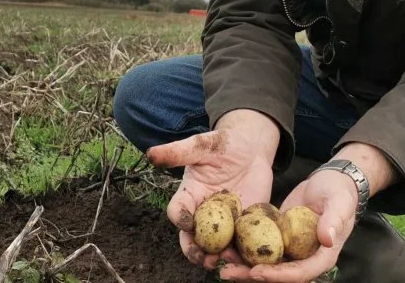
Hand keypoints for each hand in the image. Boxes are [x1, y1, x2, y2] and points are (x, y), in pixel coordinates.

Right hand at [146, 110, 278, 270]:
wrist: (253, 151)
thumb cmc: (225, 145)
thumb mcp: (203, 144)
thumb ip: (179, 151)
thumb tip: (151, 154)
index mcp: (189, 195)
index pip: (177, 210)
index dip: (179, 218)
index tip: (187, 222)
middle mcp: (203, 213)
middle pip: (191, 237)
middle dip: (194, 250)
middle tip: (201, 257)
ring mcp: (224, 222)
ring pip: (215, 245)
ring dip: (217, 256)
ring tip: (225, 260)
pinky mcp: (244, 226)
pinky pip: (240, 243)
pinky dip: (241, 253)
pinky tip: (246, 258)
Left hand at [215, 169, 358, 281]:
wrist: (331, 182)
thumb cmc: (339, 192)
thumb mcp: (338, 203)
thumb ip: (333, 221)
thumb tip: (327, 239)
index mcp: (322, 257)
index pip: (299, 273)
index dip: (277, 275)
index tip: (256, 271)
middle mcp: (304, 258)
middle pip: (277, 275)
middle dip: (250, 275)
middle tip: (226, 272)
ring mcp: (290, 250)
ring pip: (265, 264)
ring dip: (242, 265)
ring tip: (219, 260)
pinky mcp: (278, 239)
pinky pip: (260, 247)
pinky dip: (243, 248)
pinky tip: (224, 243)